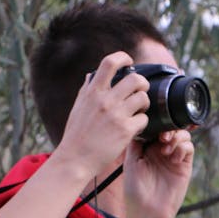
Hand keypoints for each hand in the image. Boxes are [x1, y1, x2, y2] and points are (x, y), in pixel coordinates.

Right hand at [54, 52, 149, 177]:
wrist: (75, 160)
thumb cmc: (75, 136)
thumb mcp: (77, 108)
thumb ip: (87, 90)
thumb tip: (91, 75)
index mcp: (92, 92)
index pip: (110, 63)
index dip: (123, 58)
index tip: (129, 62)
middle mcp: (105, 100)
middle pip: (135, 78)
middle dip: (142, 84)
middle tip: (139, 92)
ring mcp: (116, 115)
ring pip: (143, 97)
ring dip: (144, 104)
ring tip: (138, 111)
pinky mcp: (125, 131)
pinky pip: (144, 119)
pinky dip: (142, 123)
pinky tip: (134, 128)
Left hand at [122, 129, 194, 217]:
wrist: (148, 210)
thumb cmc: (135, 190)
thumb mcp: (130, 162)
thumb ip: (136, 143)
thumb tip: (140, 124)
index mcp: (146, 149)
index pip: (156, 129)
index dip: (158, 124)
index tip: (155, 125)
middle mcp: (160, 151)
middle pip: (170, 129)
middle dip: (168, 128)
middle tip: (163, 137)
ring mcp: (173, 157)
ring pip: (182, 136)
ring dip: (176, 137)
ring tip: (166, 149)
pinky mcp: (184, 165)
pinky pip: (189, 148)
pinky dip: (183, 147)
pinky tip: (173, 157)